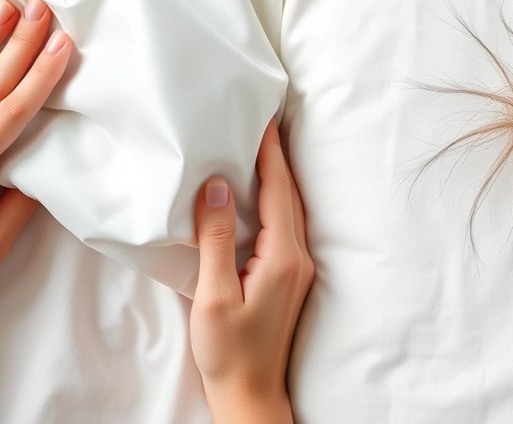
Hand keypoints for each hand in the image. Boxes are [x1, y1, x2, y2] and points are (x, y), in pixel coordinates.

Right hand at [190, 121, 314, 423]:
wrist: (250, 395)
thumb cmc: (228, 352)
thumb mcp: (214, 295)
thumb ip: (215, 238)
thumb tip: (216, 185)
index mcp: (283, 257)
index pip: (277, 190)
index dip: (269, 152)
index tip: (262, 116)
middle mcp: (298, 258)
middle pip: (289, 193)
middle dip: (277, 155)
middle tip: (260, 118)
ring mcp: (297, 268)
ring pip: (289, 208)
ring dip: (277, 175)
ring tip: (259, 145)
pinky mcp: (288, 277)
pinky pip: (283, 225)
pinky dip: (273, 199)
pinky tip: (256, 193)